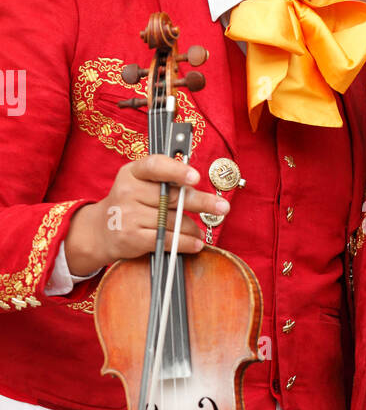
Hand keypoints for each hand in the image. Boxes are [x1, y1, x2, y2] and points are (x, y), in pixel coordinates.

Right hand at [64, 156, 229, 275]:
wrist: (100, 231)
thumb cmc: (130, 204)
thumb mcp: (139, 184)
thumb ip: (165, 181)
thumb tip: (199, 187)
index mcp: (132, 172)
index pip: (155, 166)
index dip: (176, 171)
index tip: (195, 177)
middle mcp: (127, 190)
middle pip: (170, 196)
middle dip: (200, 203)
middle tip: (222, 207)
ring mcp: (127, 214)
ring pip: (172, 221)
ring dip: (192, 228)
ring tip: (200, 232)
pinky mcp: (130, 237)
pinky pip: (165, 239)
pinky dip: (185, 243)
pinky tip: (195, 243)